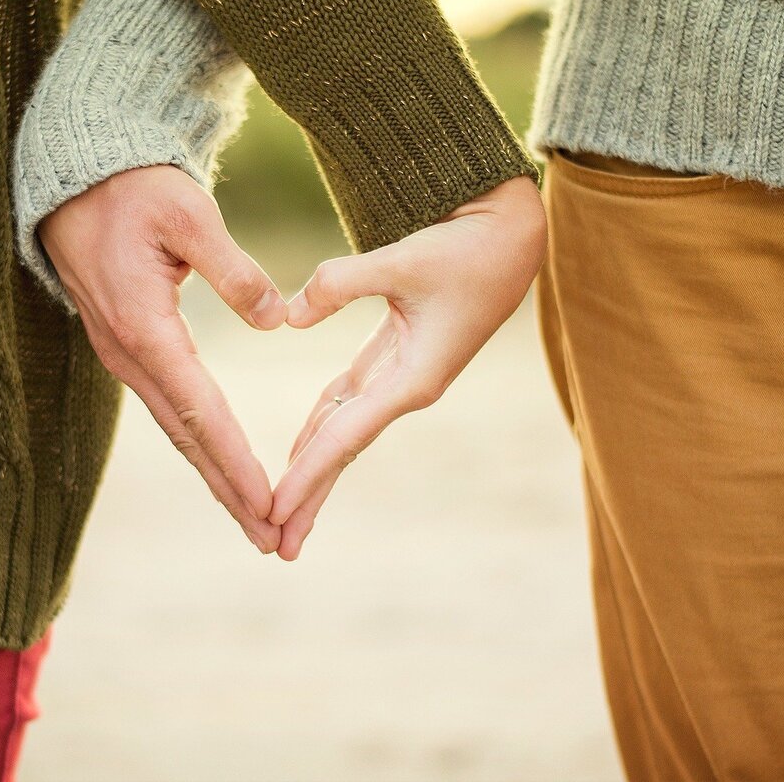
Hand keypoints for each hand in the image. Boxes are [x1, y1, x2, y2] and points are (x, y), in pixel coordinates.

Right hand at [37, 165, 287, 552]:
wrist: (74, 179)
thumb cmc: (133, 189)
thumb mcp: (188, 214)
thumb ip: (234, 269)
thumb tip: (277, 320)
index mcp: (145, 327)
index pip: (200, 410)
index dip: (236, 461)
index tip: (269, 503)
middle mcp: (129, 354)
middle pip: (187, 437)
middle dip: (229, 491)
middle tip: (271, 538)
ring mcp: (123, 355)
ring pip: (176, 429)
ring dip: (215, 475)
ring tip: (253, 517)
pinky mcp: (127, 347)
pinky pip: (168, 407)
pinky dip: (198, 443)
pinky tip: (219, 464)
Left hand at [271, 176, 546, 559]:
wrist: (510, 237)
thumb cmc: (466, 249)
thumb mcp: (403, 260)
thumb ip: (340, 284)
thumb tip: (288, 317)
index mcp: (413, 379)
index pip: (345, 438)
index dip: (306, 475)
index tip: (273, 511)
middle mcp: (406, 389)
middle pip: (343, 451)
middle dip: (309, 497)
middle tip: (275, 545)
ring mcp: (401, 377)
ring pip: (343, 431)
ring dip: (312, 470)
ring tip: (281, 512)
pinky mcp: (395, 358)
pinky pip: (348, 402)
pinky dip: (320, 426)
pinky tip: (299, 450)